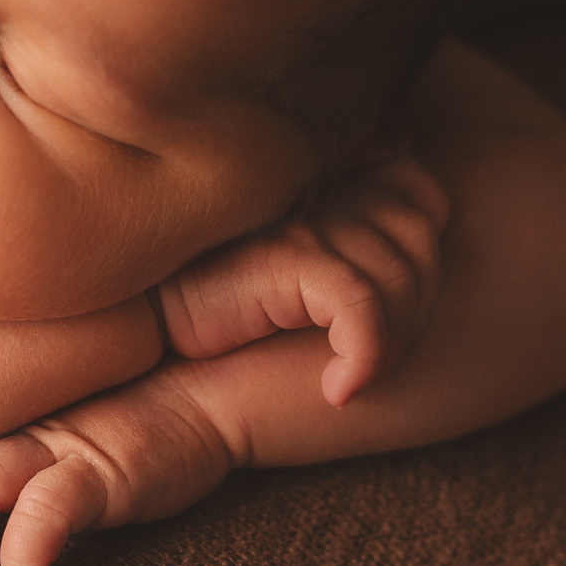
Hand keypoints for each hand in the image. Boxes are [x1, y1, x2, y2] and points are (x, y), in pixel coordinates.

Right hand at [152, 151, 448, 406]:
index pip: (424, 198)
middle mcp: (320, 185)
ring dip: (389, 345)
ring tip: (351, 375)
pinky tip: (338, 390)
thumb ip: (349, 244)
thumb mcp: (295, 266)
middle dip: (413, 312)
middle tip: (367, 358)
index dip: (424, 262)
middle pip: (422, 241)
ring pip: (400, 281)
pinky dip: (364, 360)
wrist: (141, 323)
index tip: (389, 315)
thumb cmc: (220, 302)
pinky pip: (364, 311)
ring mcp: (305, 219)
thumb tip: (422, 241)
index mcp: (328, 175)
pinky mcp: (287, 257)